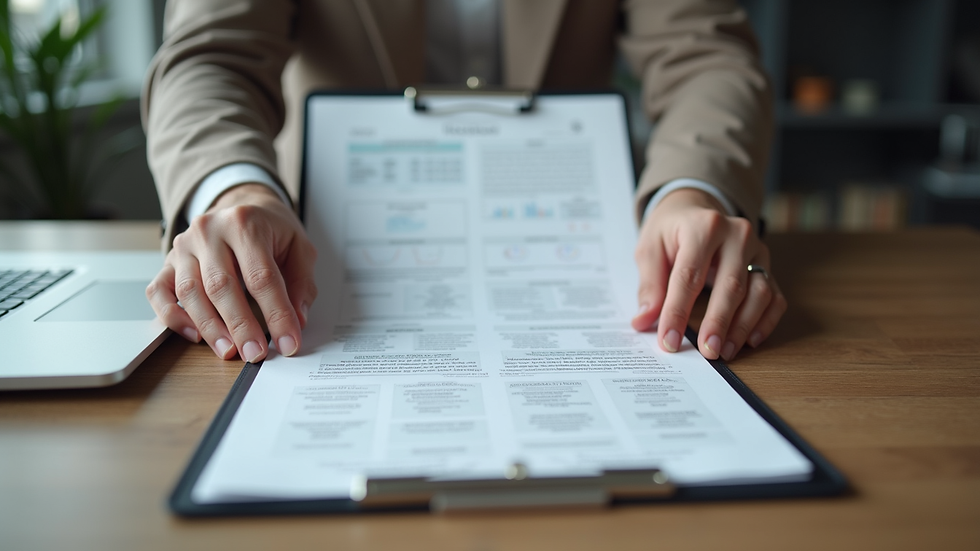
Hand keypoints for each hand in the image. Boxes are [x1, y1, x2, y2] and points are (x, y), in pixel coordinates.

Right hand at [146, 184, 317, 361]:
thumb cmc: (270, 230)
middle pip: (221, 285)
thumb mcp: (299, 247)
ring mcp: (184, 246)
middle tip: (256, 353)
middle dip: (240, 326)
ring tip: (230, 350)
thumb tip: (297, 320)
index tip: (288, 342)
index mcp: (245, 223)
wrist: (242, 206)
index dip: (276, 314)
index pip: (261, 276)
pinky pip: (159, 292)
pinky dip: (173, 318)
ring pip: (190, 292)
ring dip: (210, 327)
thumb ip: (301, 283)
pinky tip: (195, 335)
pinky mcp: (168, 261)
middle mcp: (208, 231)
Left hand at [631, 188, 785, 360]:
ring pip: (759, 292)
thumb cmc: (671, 231)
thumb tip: (644, 321)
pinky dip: (765, 321)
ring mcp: (757, 250)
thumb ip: (650, 285)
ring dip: (743, 326)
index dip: (677, 311)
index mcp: (703, 226)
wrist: (695, 210)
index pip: (689, 275)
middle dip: (718, 322)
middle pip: (731, 285)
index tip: (668, 341)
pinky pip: (775, 297)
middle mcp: (737, 234)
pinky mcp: (767, 265)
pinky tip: (749, 341)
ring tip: (724, 351)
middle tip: (706, 351)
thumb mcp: (650, 249)